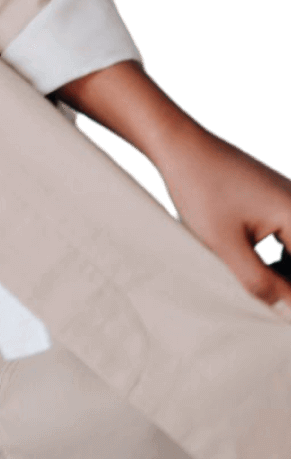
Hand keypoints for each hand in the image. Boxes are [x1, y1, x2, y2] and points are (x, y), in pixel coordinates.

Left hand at [153, 125, 290, 313]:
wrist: (179, 142)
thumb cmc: (199, 186)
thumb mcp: (225, 243)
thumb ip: (259, 282)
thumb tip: (286, 313)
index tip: (282, 315)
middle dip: (288, 285)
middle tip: (274, 307)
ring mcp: (289, 200)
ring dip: (284, 274)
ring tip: (269, 293)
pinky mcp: (276, 199)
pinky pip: (289, 236)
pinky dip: (281, 258)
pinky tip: (266, 275)